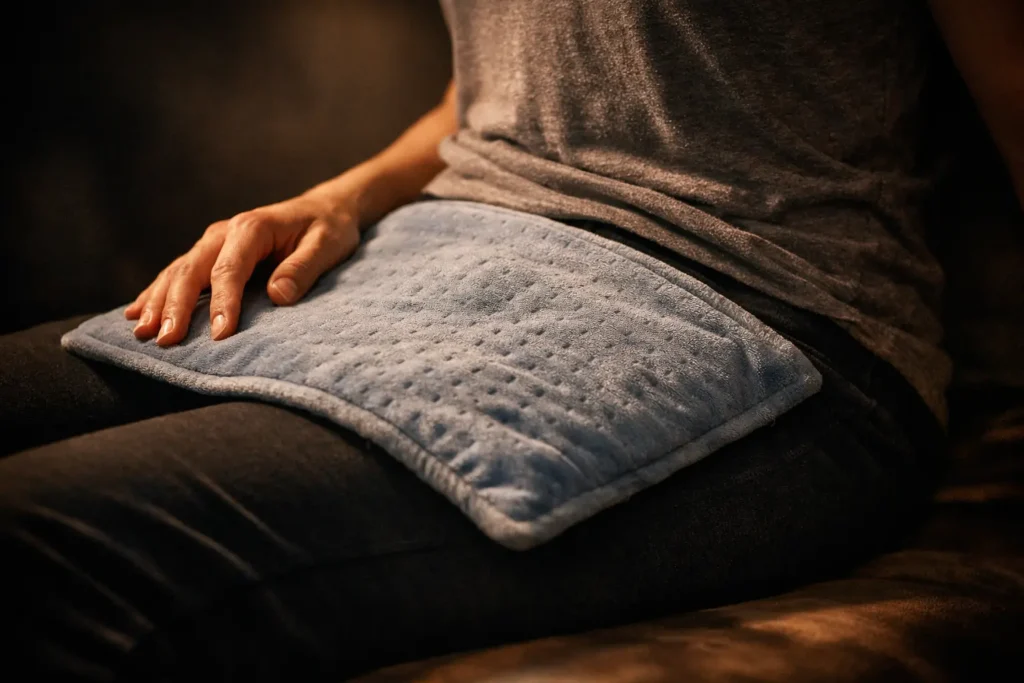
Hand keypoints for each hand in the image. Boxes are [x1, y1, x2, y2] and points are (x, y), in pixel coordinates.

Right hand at [125, 189, 360, 345]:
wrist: (324, 208)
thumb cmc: (328, 229)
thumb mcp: (327, 245)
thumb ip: (303, 268)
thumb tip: (278, 295)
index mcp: (252, 228)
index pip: (230, 269)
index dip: (223, 303)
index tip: (219, 335)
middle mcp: (224, 232)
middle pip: (192, 270)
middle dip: (176, 306)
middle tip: (164, 339)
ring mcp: (213, 242)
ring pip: (178, 272)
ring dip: (158, 302)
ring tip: (141, 332)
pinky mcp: (210, 253)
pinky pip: (177, 273)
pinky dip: (156, 293)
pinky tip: (135, 313)